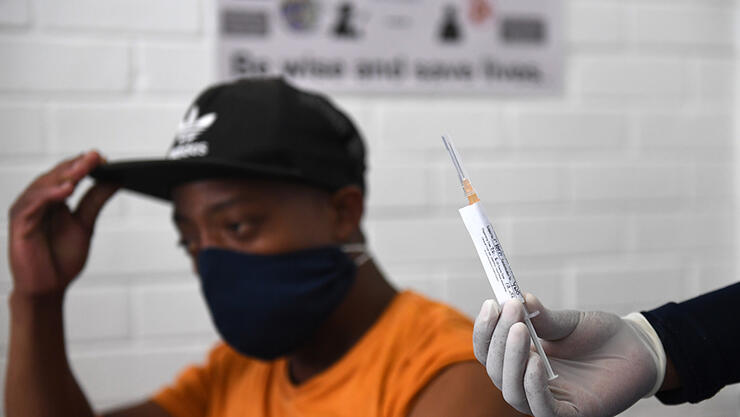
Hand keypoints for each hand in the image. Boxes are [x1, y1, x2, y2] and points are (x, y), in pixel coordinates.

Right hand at [8, 151, 117, 296]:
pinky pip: (33, 204)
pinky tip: (66, 190)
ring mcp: (27, 210)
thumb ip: (96, 200)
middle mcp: (38, 200)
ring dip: (63, 176)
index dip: (83, 164)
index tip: (103, 157)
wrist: (48, 287)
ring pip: (43, 186)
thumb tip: (116, 179)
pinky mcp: (19, 223)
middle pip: (56, 176)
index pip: (67, 174)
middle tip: (94, 156)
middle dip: (76, 165)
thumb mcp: (85, 224)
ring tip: (82, 169)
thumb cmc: (62, 257)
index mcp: (53, 199)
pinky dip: (49, 194)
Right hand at [473, 294, 661, 416]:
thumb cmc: (600, 336)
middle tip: (510, 310)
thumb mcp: (569, 322)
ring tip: (520, 330)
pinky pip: (542, 407)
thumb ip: (543, 317)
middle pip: (496, 370)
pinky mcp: (570, 414)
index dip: (485, 330)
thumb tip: (520, 298)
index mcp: (521, 357)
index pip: (489, 350)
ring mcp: (547, 399)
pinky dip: (534, 385)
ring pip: (512, 391)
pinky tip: (536, 362)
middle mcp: (528, 380)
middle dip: (498, 339)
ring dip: (511, 360)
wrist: (638, 350)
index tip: (491, 303)